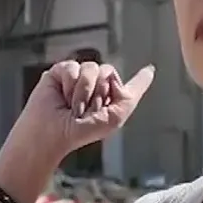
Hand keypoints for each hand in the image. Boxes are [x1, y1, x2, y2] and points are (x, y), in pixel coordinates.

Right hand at [9, 61, 153, 165]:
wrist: (52, 135)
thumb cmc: (80, 132)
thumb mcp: (114, 118)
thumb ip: (129, 96)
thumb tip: (131, 74)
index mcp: (110, 100)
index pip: (127, 86)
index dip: (140, 79)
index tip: (150, 70)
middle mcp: (95, 87)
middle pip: (109, 71)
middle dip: (100, 93)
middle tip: (86, 112)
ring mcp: (77, 78)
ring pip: (92, 68)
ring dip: (84, 92)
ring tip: (74, 108)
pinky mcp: (60, 72)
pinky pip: (73, 68)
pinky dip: (70, 86)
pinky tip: (62, 98)